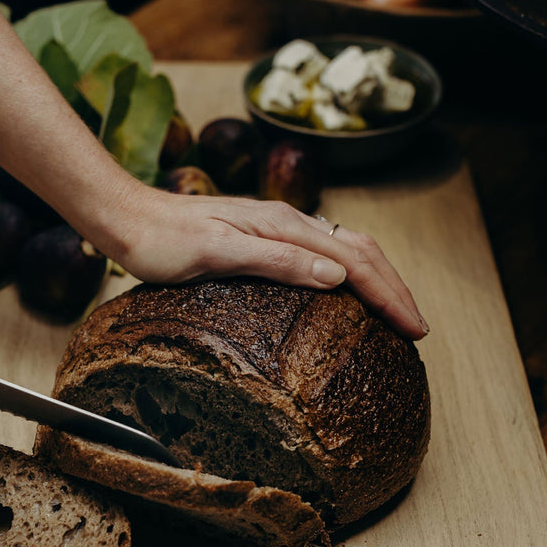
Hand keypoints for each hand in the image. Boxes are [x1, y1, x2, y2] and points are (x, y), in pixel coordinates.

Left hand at [107, 187, 429, 340]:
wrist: (127, 218)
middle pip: (362, 252)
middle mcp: (288, 223)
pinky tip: (347, 294)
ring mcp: (277, 229)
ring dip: (378, 280)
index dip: (390, 295)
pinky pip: (322, 254)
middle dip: (395, 288)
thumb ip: (277, 260)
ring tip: (396, 312)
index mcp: (285, 227)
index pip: (357, 261)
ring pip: (346, 251)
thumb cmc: (163, 241)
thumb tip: (337, 276)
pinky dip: (350, 275)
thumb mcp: (218, 255)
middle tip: (418, 328)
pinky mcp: (263, 238)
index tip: (415, 328)